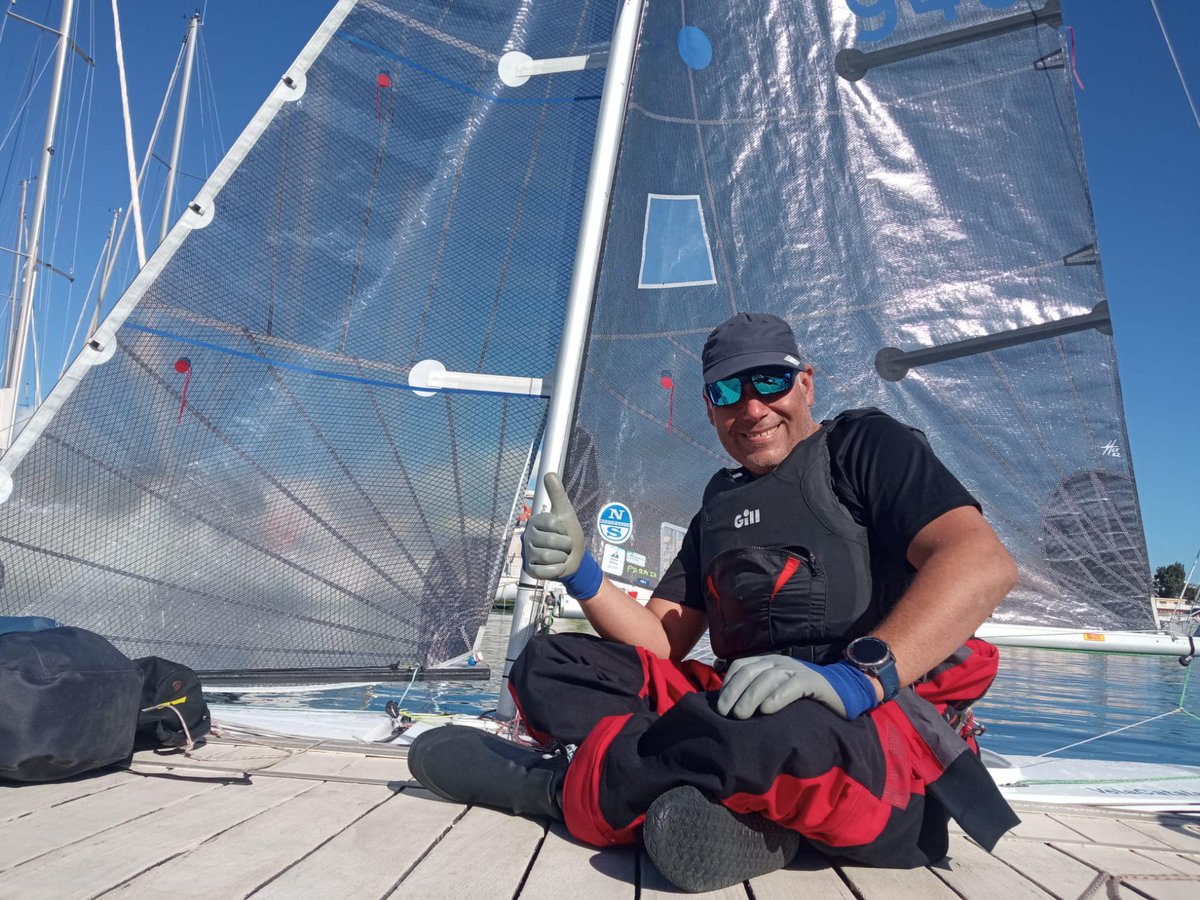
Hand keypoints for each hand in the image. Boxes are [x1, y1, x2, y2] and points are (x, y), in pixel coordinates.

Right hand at [523, 473, 602, 598]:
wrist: (575, 558)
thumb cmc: (569, 533)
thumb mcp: (566, 512)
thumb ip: (557, 493)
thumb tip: (549, 473)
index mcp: (536, 521)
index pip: (553, 524)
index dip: (564, 529)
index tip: (563, 530)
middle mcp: (528, 536)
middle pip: (551, 542)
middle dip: (566, 545)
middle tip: (564, 545)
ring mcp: (528, 553)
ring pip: (548, 557)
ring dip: (562, 558)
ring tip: (560, 555)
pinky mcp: (530, 569)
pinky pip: (545, 571)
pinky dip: (556, 570)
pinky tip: (556, 566)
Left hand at [716, 655, 877, 720]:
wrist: (841, 692)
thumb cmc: (802, 697)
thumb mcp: (776, 692)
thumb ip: (756, 694)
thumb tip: (729, 708)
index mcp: (767, 662)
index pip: (740, 666)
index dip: (728, 685)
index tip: (720, 707)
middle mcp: (779, 662)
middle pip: (750, 672)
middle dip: (735, 692)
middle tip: (728, 715)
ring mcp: (796, 669)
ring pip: (769, 677)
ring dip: (751, 697)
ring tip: (742, 716)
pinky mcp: (814, 681)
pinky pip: (793, 685)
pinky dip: (778, 696)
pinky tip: (768, 710)